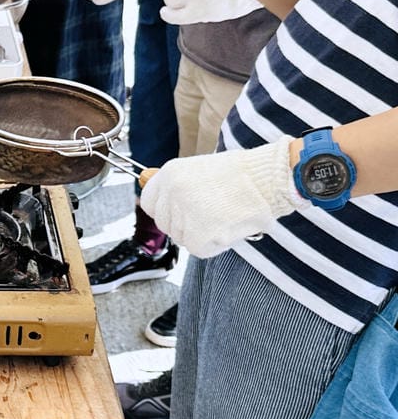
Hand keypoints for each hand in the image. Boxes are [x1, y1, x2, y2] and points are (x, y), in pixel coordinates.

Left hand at [140, 137, 305, 257]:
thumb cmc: (242, 174)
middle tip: (209, 215)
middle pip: (165, 224)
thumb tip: (166, 205)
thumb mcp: (200, 170)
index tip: (178, 212)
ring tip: (223, 217)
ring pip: (182, 237)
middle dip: (184, 224)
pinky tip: (228, 228)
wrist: (268, 179)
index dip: (165, 210)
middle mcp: (171, 193)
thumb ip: (179, 187)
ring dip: (200, 234)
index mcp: (169, 174)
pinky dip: (213, 244)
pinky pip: (198, 249)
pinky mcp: (198, 235)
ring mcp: (183, 214)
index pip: (149, 203)